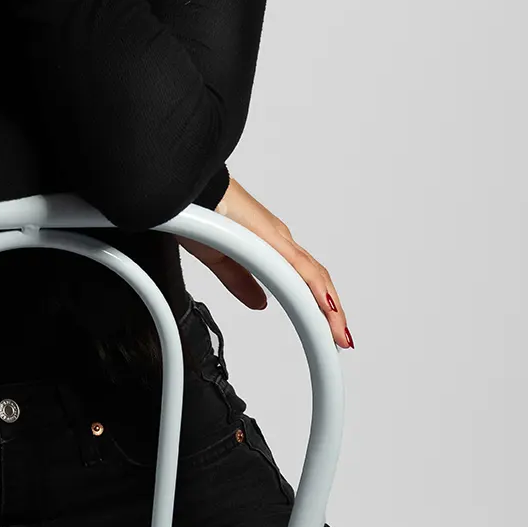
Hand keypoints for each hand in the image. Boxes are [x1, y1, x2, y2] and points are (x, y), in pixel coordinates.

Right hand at [179, 175, 353, 349]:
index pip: (304, 277)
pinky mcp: (272, 238)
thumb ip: (239, 282)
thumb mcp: (220, 259)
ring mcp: (278, 238)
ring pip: (314, 276)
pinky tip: (326, 310)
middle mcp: (280, 240)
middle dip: (331, 311)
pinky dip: (317, 291)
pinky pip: (300, 268)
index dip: (319, 302)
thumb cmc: (199, 210)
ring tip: (337, 334)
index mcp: (269, 244)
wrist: (187, 187)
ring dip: (329, 307)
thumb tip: (259, 302)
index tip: (326, 328)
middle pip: (316, 279)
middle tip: (340, 338)